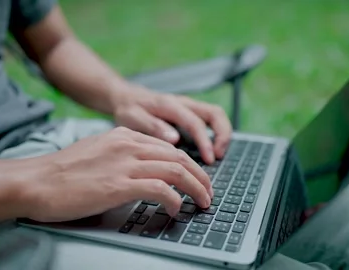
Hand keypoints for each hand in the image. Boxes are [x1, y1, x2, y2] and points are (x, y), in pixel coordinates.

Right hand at [21, 127, 211, 222]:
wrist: (36, 181)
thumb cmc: (63, 172)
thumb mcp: (98, 152)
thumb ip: (122, 155)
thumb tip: (144, 170)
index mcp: (124, 135)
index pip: (168, 147)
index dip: (188, 164)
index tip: (196, 178)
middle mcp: (128, 144)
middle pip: (179, 157)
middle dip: (200, 176)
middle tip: (209, 192)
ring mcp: (124, 163)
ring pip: (176, 170)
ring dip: (196, 188)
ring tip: (203, 202)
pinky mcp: (119, 184)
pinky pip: (160, 188)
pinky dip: (175, 199)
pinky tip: (177, 209)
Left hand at [112, 84, 231, 163]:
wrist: (126, 97)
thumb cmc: (128, 109)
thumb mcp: (132, 118)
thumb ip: (153, 127)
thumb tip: (174, 139)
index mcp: (170, 105)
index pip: (195, 122)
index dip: (205, 142)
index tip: (209, 160)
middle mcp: (184, 103)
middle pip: (215, 113)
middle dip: (223, 135)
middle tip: (219, 156)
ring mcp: (189, 107)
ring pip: (216, 115)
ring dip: (222, 135)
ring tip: (218, 156)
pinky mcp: (190, 113)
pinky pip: (209, 121)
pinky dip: (215, 135)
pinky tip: (210, 152)